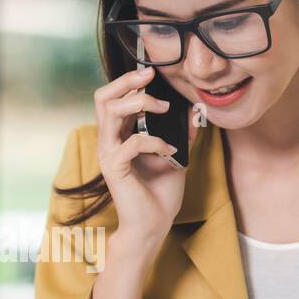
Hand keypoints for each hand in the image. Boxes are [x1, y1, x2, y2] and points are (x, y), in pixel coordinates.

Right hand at [93, 66, 200, 244]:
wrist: (153, 226)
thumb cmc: (160, 194)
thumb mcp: (176, 156)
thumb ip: (181, 133)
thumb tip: (195, 110)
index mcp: (119, 136)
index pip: (113, 98)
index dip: (129, 81)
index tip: (152, 72)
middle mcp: (109, 142)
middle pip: (103, 97)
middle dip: (127, 81)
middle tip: (150, 76)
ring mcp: (109, 154)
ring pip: (110, 112)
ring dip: (139, 103)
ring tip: (162, 108)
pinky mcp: (115, 169)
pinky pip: (132, 143)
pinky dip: (154, 141)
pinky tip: (170, 149)